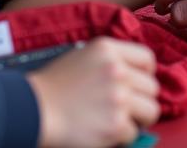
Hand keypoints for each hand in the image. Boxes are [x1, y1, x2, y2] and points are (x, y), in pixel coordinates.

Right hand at [28, 38, 158, 147]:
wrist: (34, 109)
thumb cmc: (55, 85)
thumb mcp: (83, 56)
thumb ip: (110, 59)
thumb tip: (134, 74)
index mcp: (109, 50)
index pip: (147, 58)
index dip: (146, 73)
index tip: (139, 84)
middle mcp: (117, 70)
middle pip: (152, 87)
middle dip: (142, 99)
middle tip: (129, 108)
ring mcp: (118, 97)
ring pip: (151, 110)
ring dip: (138, 119)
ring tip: (123, 121)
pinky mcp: (115, 124)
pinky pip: (134, 133)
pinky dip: (122, 137)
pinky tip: (105, 132)